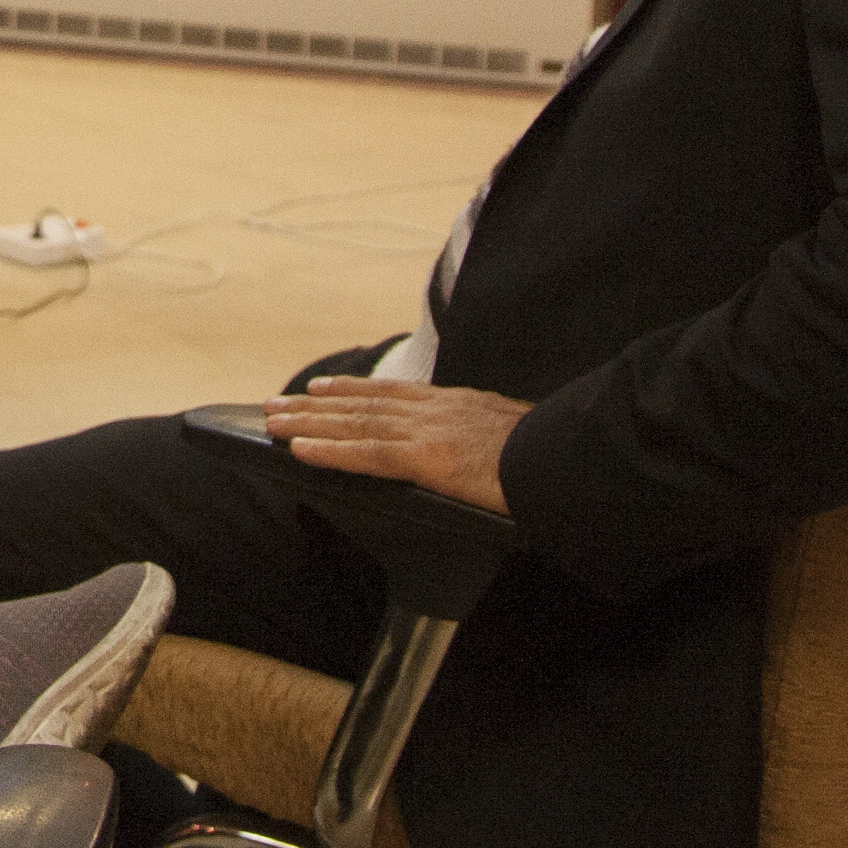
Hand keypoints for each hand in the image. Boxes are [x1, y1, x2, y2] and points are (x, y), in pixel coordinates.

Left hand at [259, 376, 528, 515]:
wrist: (575, 460)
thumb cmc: (555, 455)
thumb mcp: (518, 437)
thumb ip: (488, 440)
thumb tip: (482, 455)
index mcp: (458, 405)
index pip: (393, 394)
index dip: (353, 390)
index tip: (322, 387)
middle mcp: (438, 411)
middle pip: (363, 404)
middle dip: (315, 404)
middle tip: (275, 404)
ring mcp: (432, 433)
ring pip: (356, 424)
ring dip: (309, 423)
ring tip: (272, 422)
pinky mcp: (431, 459)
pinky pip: (369, 454)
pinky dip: (331, 450)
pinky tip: (301, 450)